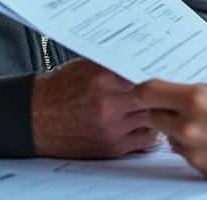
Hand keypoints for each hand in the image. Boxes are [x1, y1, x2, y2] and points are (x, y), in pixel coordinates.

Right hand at [31, 59, 158, 157]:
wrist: (35, 118)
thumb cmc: (61, 89)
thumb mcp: (86, 66)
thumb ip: (115, 64)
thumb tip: (145, 58)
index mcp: (102, 78)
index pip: (145, 74)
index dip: (159, 72)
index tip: (169, 69)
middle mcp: (108, 104)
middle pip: (153, 98)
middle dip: (162, 93)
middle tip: (171, 88)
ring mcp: (111, 128)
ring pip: (154, 120)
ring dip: (158, 113)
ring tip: (159, 105)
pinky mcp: (112, 147)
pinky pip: (145, 140)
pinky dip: (150, 131)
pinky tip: (147, 123)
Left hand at [138, 78, 206, 180]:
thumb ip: (201, 87)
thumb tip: (180, 88)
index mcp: (196, 98)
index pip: (146, 92)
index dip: (143, 89)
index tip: (147, 89)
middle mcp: (188, 125)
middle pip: (152, 115)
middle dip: (162, 109)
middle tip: (178, 106)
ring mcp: (192, 149)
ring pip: (167, 135)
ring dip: (177, 128)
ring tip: (206, 123)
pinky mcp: (199, 167)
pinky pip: (183, 151)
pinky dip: (191, 144)